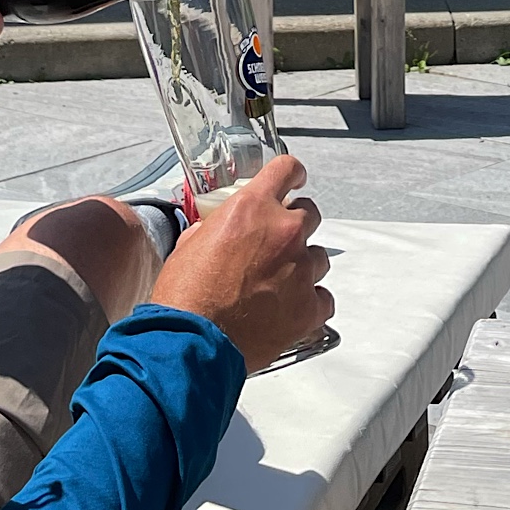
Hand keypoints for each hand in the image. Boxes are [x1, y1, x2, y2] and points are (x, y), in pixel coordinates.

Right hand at [152, 154, 332, 371]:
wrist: (192, 339)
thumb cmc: (185, 294)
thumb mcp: (190, 243)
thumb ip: (215, 228)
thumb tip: (219, 232)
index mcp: (252, 208)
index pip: (287, 170)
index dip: (292, 174)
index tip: (295, 180)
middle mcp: (284, 232)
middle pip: (310, 213)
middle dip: (295, 224)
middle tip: (277, 243)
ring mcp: (301, 270)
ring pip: (319, 256)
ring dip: (303, 265)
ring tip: (279, 283)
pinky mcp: (309, 307)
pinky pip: (324, 298)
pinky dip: (310, 301)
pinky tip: (291, 308)